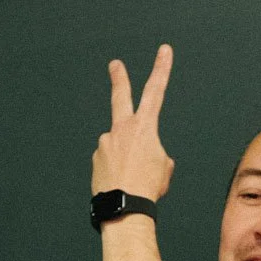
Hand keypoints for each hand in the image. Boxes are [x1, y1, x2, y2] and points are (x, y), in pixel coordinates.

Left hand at [91, 45, 175, 200]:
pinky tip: (123, 183)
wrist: (125, 208)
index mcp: (144, 128)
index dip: (161, 69)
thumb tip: (144, 153)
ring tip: (134, 179)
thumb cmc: (148, 188)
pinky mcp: (96, 158)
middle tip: (115, 65)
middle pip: (121, 97)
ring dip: (128, 159)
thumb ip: (156, 152)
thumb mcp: (165, 167)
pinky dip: (118, 171)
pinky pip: (111, 162)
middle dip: (119, 79)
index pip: (155, 91)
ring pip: (121, 147)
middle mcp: (121, 130)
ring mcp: (105, 143)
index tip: (163, 51)